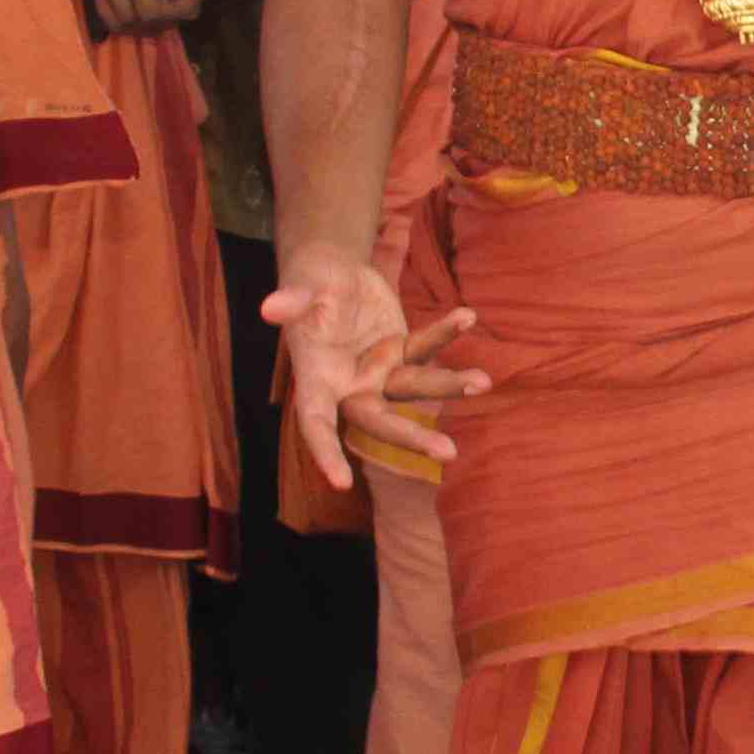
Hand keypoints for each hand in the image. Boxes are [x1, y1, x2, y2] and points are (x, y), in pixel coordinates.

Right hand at [263, 248, 490, 490]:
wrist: (335, 271)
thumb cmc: (310, 282)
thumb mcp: (303, 287)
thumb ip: (292, 301)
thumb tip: (269, 308)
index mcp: (316, 378)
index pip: (315, 422)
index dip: (325, 452)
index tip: (341, 482)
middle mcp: (350, 385)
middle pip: (380, 419)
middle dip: (411, 436)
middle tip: (448, 452)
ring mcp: (380, 371)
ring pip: (415, 386)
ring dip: (448, 384)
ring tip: (483, 381)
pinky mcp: (402, 351)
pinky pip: (426, 347)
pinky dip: (446, 333)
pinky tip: (467, 318)